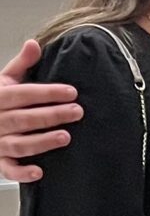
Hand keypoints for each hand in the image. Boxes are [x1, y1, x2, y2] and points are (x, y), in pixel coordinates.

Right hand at [0, 41, 82, 183]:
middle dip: (52, 115)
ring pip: (18, 144)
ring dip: (42, 142)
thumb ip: (21, 64)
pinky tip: (39, 172)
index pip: (23, 94)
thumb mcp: (5, 80)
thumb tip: (34, 43)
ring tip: (66, 137)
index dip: (47, 93)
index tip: (72, 92)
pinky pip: (8, 170)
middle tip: (77, 112)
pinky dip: (21, 173)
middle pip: (24, 119)